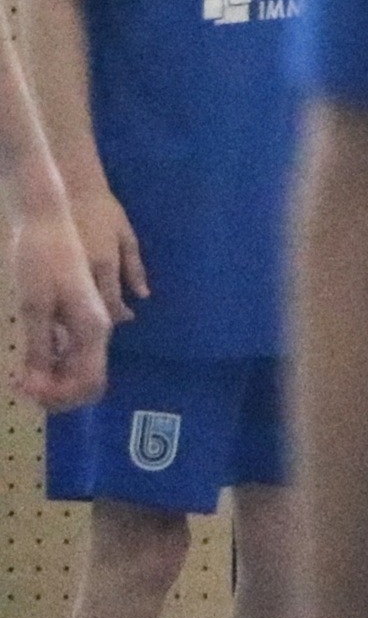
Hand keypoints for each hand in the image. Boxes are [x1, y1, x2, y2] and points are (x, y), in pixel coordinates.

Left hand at [8, 212, 105, 408]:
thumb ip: (39, 348)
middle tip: (19, 382)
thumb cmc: (41, 261)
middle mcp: (99, 328)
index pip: (89, 382)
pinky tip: (31, 357)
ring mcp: (92, 321)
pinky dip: (53, 363)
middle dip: (55, 391)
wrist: (47, 221)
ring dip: (52, 378)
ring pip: (78, 367)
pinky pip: (72, 351)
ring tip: (21, 372)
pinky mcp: (80, 314)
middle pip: (87, 379)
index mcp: (93, 328)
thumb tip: (36, 384)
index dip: (58, 396)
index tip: (24, 385)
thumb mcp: (34, 307)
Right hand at [68, 183, 142, 327]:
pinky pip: (58, 292)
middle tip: (114, 320)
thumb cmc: (104, 212)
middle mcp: (83, 270)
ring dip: (83, 313)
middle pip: (91, 306)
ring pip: (72, 303)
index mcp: (105, 262)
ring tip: (96, 315)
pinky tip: (76, 303)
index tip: (130, 317)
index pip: (111, 300)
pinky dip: (67, 302)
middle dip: (103, 318)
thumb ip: (134, 267)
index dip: (120, 314)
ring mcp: (64, 269)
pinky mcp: (50, 266)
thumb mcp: (126, 236)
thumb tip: (143, 294)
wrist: (73, 191)